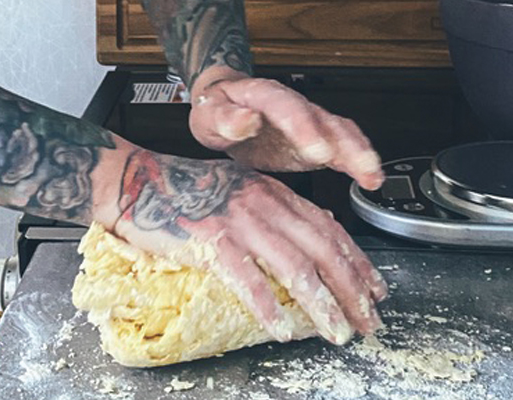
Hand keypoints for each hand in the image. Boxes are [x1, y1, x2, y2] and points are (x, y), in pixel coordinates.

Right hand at [109, 148, 387, 343]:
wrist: (136, 180)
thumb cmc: (183, 190)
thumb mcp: (238, 189)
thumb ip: (273, 209)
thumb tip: (309, 236)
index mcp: (271, 191)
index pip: (326, 228)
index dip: (356, 261)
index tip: (376, 290)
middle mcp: (262, 202)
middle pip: (320, 249)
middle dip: (351, 290)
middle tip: (368, 322)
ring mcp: (238, 220)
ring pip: (293, 266)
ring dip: (320, 304)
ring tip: (336, 332)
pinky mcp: (211, 239)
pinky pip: (247, 278)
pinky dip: (268, 306)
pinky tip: (281, 329)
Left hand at [187, 69, 384, 189]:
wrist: (224, 109)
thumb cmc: (216, 109)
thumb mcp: (208, 113)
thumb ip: (224, 117)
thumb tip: (246, 119)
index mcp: (263, 95)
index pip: (285, 105)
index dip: (304, 126)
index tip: (317, 149)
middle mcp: (292, 105)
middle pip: (322, 118)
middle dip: (343, 141)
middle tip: (359, 163)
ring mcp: (307, 122)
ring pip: (339, 131)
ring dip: (358, 151)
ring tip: (372, 174)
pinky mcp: (314, 141)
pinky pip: (341, 147)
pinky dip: (357, 161)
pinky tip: (371, 179)